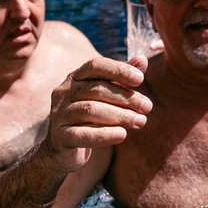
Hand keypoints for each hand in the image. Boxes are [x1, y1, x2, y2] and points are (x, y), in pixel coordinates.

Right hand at [44, 55, 151, 174]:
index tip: (141, 79)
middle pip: (96, 89)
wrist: (65, 148)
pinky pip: (82, 135)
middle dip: (125, 97)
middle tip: (148, 107)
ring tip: (141, 121)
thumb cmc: (90, 116)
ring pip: (90, 110)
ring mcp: (59, 114)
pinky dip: (104, 135)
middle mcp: (64, 92)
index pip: (95, 65)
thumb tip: (143, 59)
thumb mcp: (106, 95)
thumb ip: (122, 77)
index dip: (118, 70)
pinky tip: (122, 135)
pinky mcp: (59, 137)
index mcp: (75, 77)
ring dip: (119, 115)